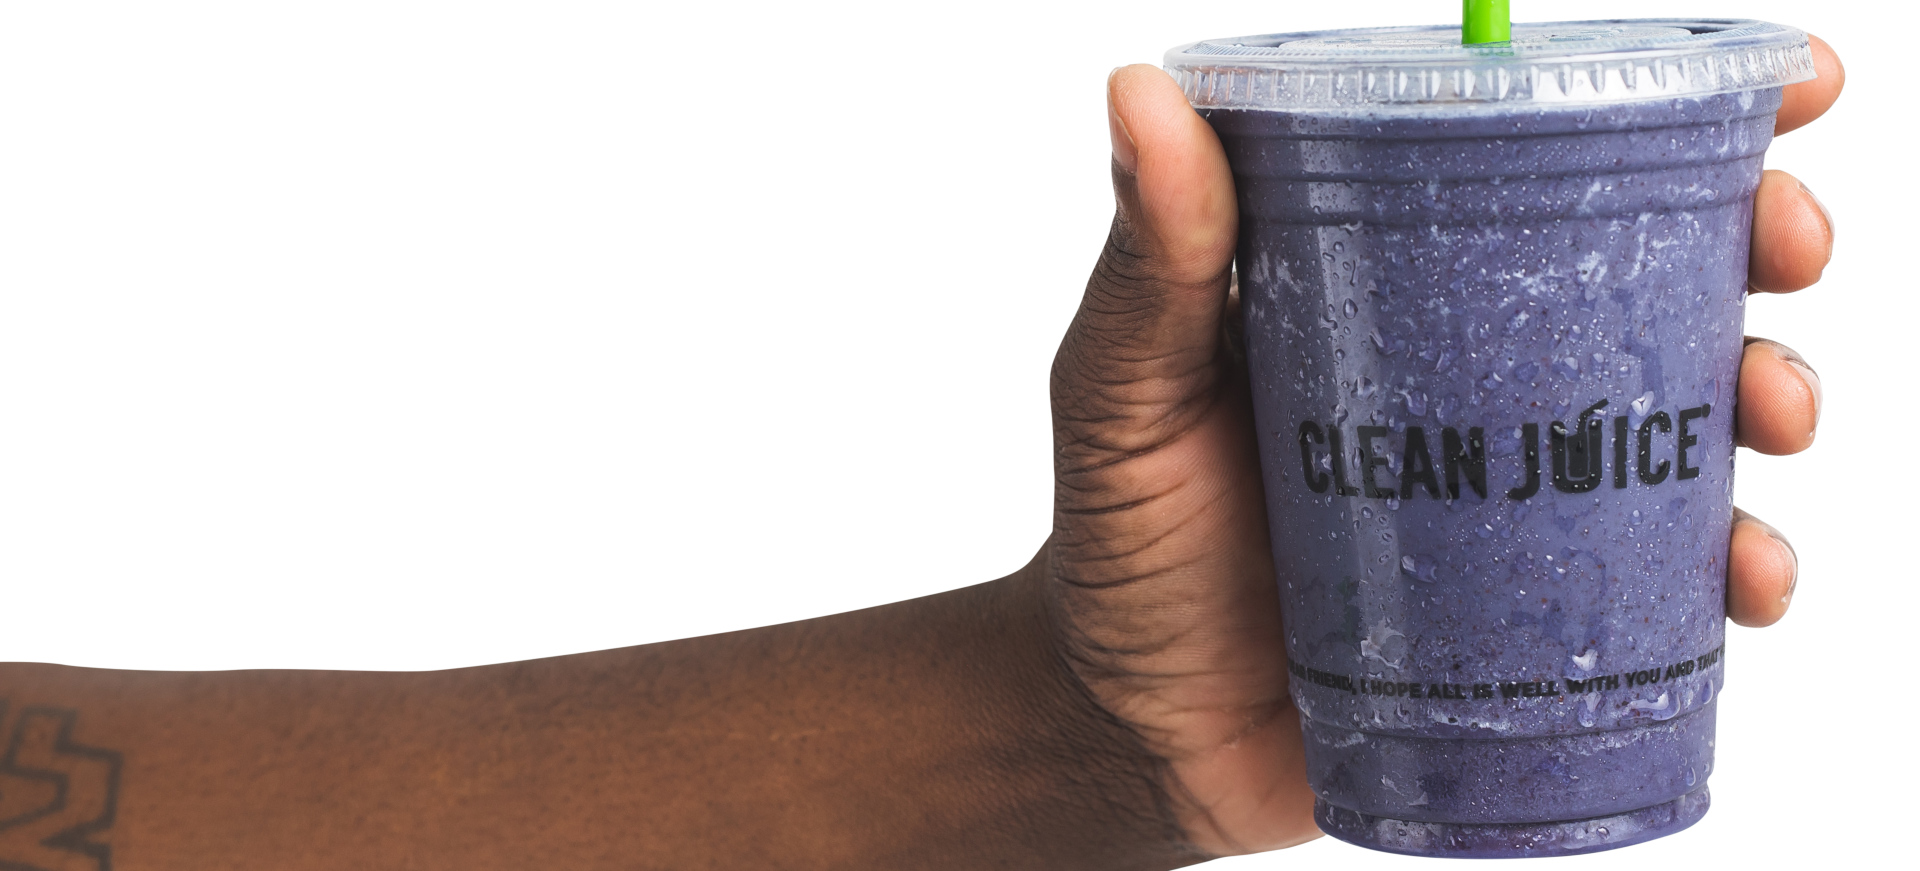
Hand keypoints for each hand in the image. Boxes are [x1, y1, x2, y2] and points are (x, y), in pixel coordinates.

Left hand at [1039, 39, 1844, 857]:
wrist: (1132, 726)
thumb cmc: (1120, 545)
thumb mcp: (1123, 391)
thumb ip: (1148, 263)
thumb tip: (1143, 94)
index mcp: (1383, 288)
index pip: (1527, 171)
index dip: (1658, 117)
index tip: (1773, 85)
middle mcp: (1466, 374)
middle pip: (1643, 277)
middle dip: (1750, 244)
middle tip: (1783, 244)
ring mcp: (1509, 491)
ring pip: (1684, 416)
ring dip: (1766, 394)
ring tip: (1769, 414)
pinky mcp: (1535, 608)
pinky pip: (1667, 575)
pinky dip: (1734, 565)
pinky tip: (1745, 575)